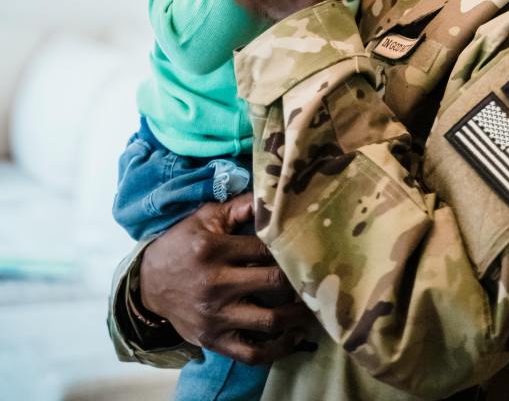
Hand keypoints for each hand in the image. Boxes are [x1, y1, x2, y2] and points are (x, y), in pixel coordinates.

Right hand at [139, 194, 309, 364]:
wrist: (149, 283)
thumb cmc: (182, 244)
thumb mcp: (205, 218)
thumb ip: (239, 207)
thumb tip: (270, 195)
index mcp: (213, 250)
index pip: (264, 248)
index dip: (288, 248)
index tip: (308, 248)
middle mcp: (215, 284)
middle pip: (272, 282)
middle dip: (299, 279)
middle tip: (318, 276)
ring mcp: (215, 315)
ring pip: (269, 320)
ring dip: (297, 316)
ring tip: (313, 307)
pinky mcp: (214, 339)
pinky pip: (252, 353)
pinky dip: (277, 350)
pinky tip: (292, 338)